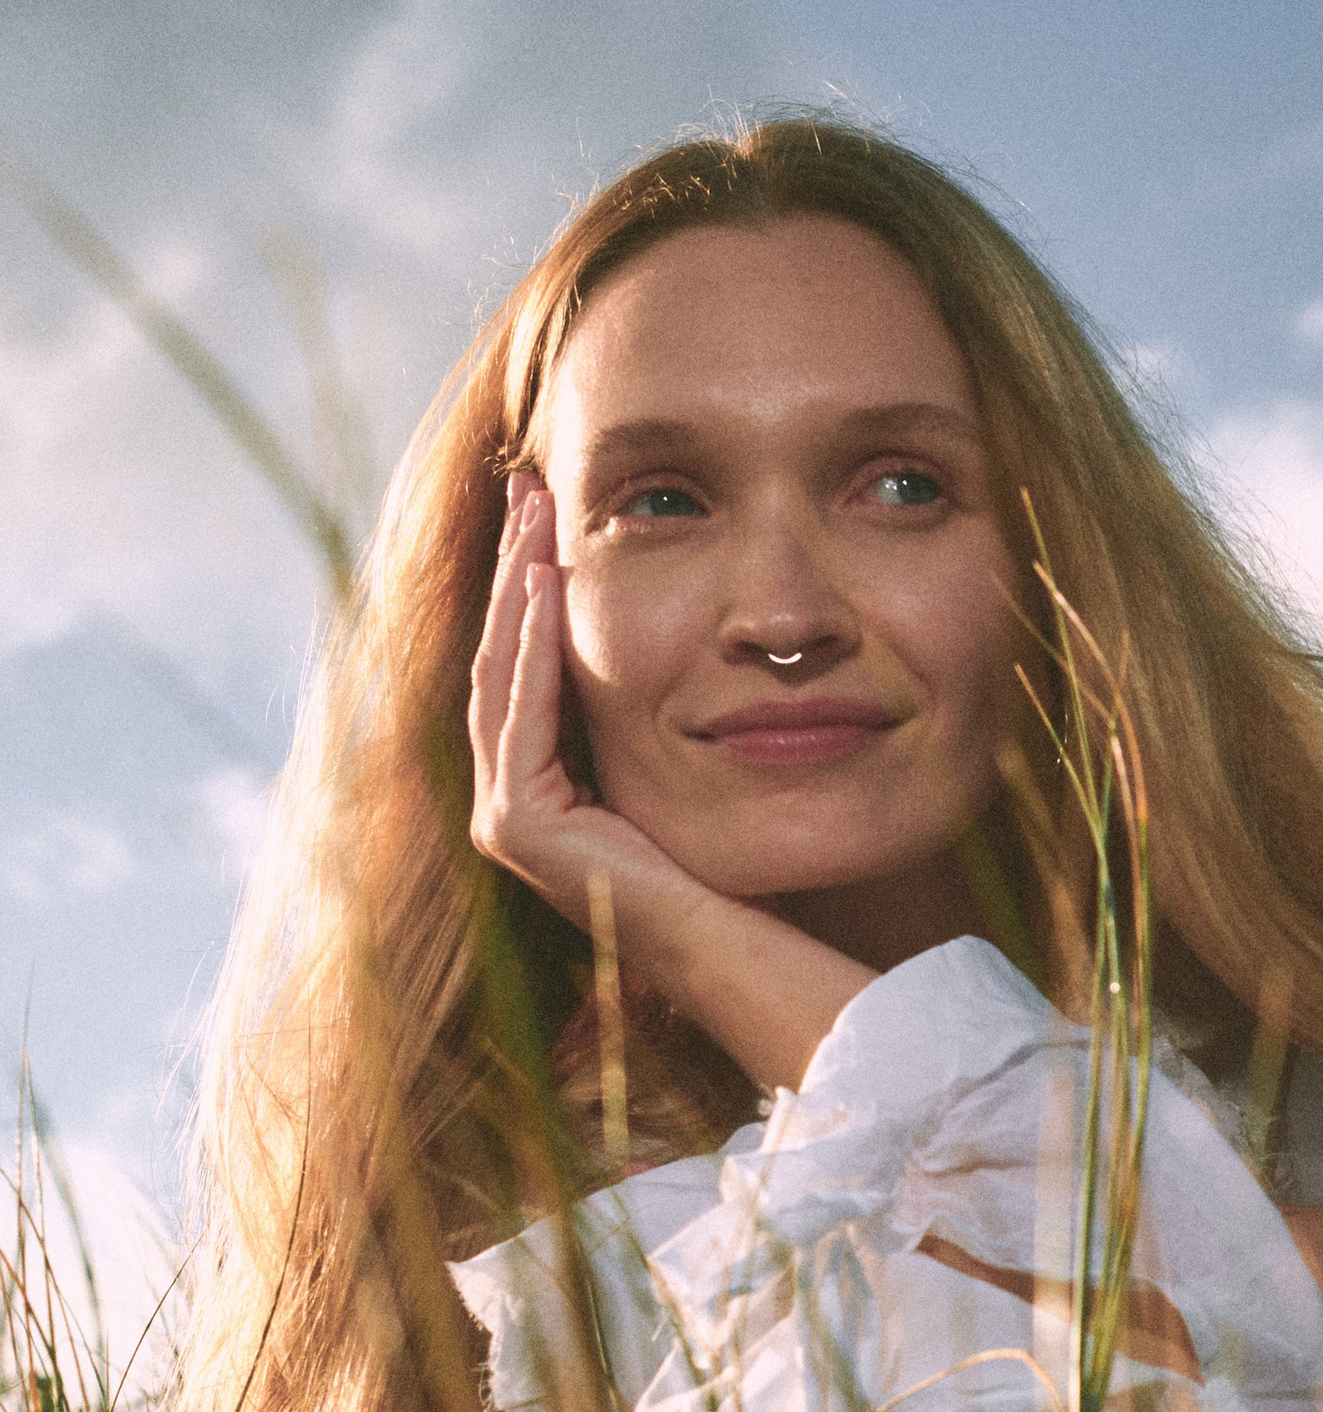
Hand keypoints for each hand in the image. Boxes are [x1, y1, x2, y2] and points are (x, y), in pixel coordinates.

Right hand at [468, 473, 722, 988]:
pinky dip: (533, 644)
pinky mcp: (516, 825)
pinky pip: (522, 711)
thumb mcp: (674, 747)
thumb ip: (645, 696)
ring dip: (516, 586)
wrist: (732, 928)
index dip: (529, 578)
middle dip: (513, 565)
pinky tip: (547, 583)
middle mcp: (508, 796)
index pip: (524, 659)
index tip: (547, 502)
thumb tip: (677, 616)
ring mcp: (503, 815)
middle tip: (526, 483)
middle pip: (501, 654)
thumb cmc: (719, 848)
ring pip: (501, 672)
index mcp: (538, 778)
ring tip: (533, 514)